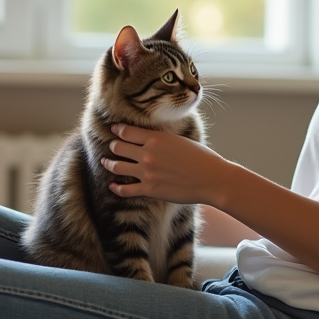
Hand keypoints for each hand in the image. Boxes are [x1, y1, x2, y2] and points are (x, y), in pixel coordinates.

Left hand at [102, 124, 229, 205]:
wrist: (212, 179)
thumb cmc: (202, 158)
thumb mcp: (181, 139)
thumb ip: (162, 138)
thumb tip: (152, 137)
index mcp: (156, 138)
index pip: (126, 131)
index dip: (117, 129)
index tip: (114, 129)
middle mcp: (147, 154)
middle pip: (118, 147)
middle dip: (113, 146)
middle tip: (112, 146)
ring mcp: (146, 172)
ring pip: (117, 166)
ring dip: (109, 163)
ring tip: (106, 162)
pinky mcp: (149, 189)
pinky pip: (125, 189)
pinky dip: (116, 187)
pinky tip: (112, 186)